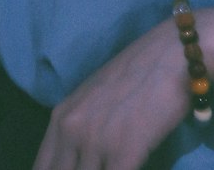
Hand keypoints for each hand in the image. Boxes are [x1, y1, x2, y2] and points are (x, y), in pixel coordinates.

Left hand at [32, 19, 188, 169]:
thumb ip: (79, 131)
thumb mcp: (94, 99)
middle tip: (99, 168)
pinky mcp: (123, 151)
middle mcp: (71, 128)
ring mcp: (95, 141)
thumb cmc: (138, 75)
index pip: (42, 167)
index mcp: (61, 117)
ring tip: (116, 167)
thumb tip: (76, 161)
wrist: (171, 55)